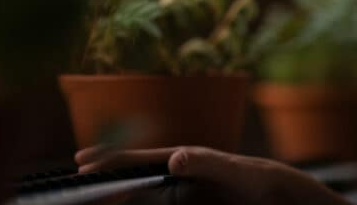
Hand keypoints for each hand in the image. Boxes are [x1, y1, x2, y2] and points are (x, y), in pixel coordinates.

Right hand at [74, 144, 353, 204]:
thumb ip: (206, 162)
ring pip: (141, 196)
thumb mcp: (234, 172)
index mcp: (182, 160)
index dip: (109, 159)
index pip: (138, 158)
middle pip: (132, 177)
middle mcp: (177, 176)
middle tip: (77, 185)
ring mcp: (181, 195)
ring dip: (119, 197)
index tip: (81, 162)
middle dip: (105, 180)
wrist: (279, 200)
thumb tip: (174, 156)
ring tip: (94, 200)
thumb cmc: (257, 181)